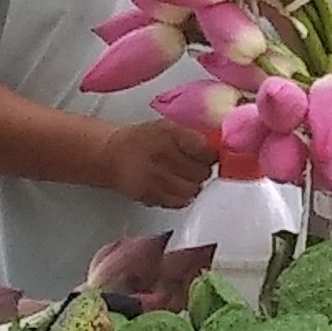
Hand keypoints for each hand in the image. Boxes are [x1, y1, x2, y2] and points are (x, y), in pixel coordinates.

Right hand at [95, 117, 215, 210]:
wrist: (111, 155)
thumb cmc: (142, 140)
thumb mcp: (168, 128)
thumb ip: (193, 138)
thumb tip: (220, 151)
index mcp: (170, 133)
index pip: (206, 151)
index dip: (211, 155)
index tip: (208, 156)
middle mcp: (163, 155)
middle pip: (203, 172)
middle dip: (202, 171)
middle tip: (194, 167)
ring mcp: (156, 178)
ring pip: (194, 190)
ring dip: (193, 185)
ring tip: (184, 177)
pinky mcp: (151, 196)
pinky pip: (180, 202)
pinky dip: (182, 197)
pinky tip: (174, 187)